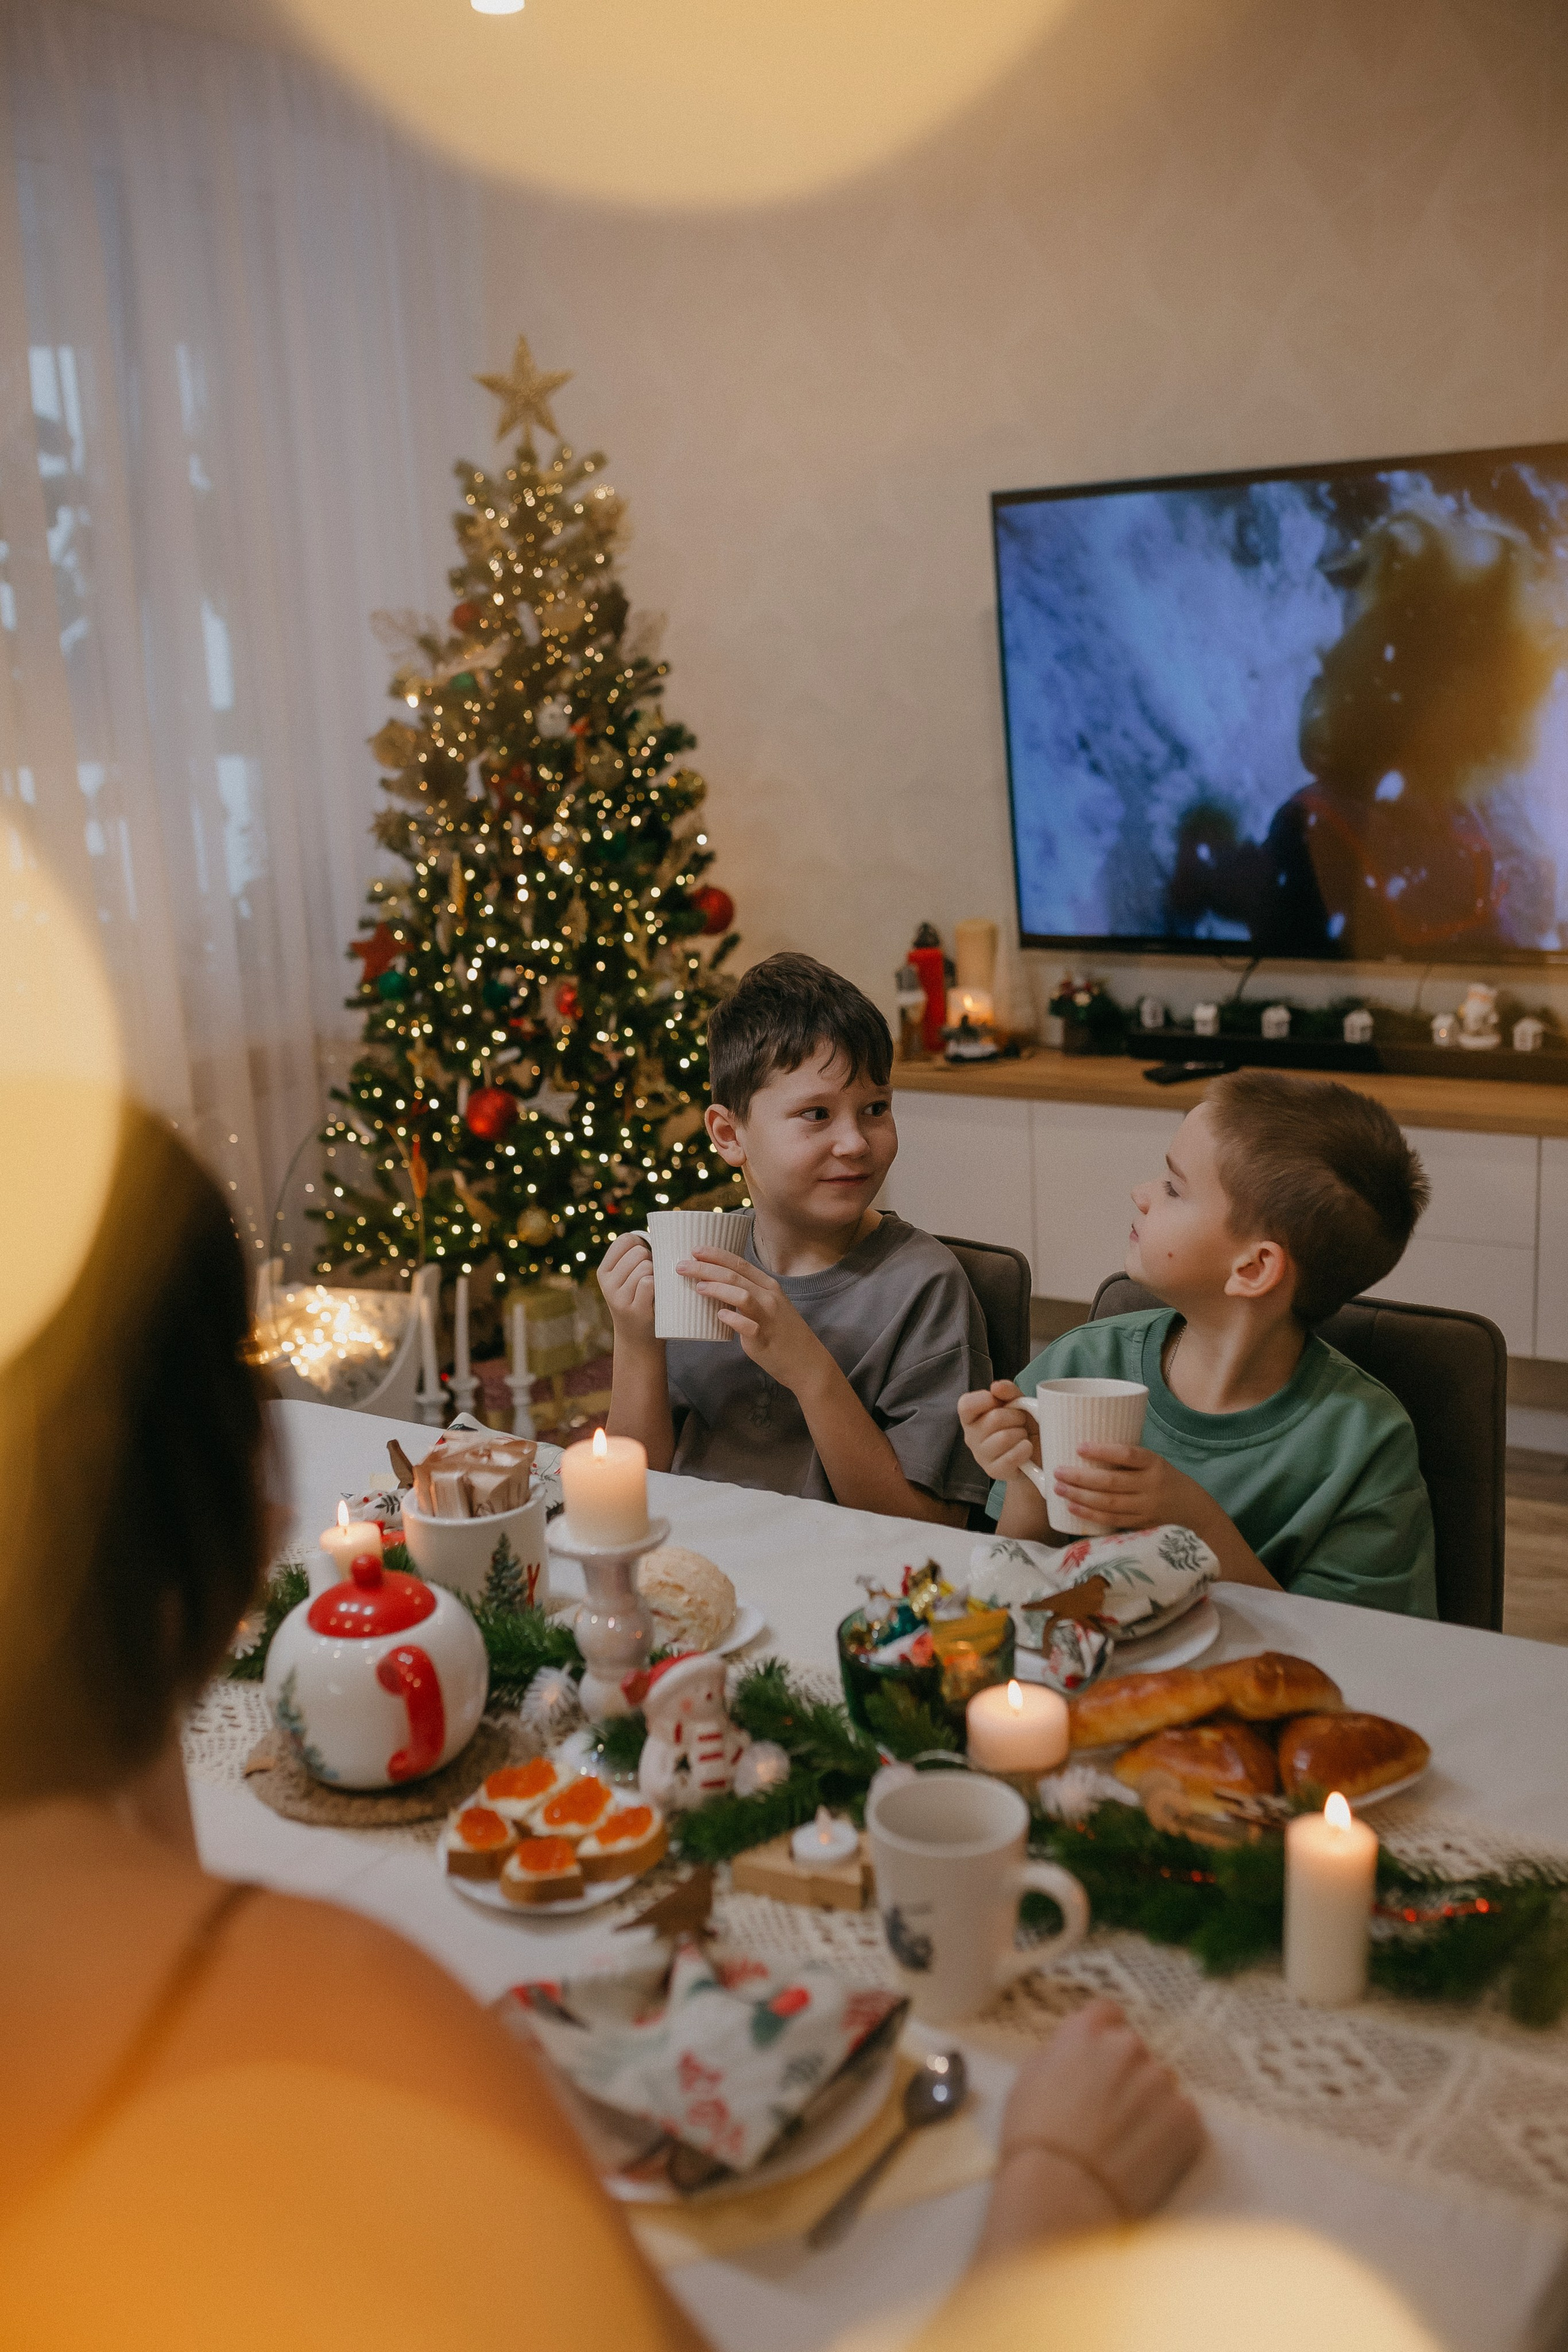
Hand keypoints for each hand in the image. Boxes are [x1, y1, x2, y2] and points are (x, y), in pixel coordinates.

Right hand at [599, 1232, 656, 1343]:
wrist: (638, 1339)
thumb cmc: (639, 1300)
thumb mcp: (626, 1279)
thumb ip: (633, 1258)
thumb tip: (659, 1231)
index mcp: (604, 1271)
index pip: (625, 1240)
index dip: (641, 1243)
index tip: (645, 1256)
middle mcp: (607, 1284)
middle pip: (639, 1252)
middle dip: (651, 1261)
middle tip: (651, 1277)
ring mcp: (619, 1297)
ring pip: (646, 1267)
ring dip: (657, 1275)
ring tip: (654, 1289)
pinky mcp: (633, 1309)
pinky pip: (649, 1283)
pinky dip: (658, 1287)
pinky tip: (657, 1297)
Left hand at [681, 1246, 832, 1393]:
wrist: (806, 1361)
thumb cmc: (783, 1333)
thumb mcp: (770, 1306)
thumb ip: (747, 1295)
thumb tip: (716, 1287)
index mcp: (769, 1287)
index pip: (740, 1264)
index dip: (716, 1255)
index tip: (695, 1250)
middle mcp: (769, 1298)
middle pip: (735, 1276)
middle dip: (706, 1268)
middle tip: (681, 1266)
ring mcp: (767, 1317)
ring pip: (742, 1295)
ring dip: (717, 1289)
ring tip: (697, 1287)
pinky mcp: (764, 1338)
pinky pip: (747, 1326)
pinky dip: (733, 1318)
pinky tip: (720, 1315)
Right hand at [958, 1380, 1037, 1483]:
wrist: (1037, 1454)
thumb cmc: (1023, 1425)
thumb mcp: (1019, 1403)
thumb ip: (1008, 1391)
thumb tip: (996, 1387)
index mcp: (971, 1417)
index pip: (966, 1405)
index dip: (985, 1400)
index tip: (1000, 1402)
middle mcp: (971, 1437)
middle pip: (995, 1419)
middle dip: (1016, 1417)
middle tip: (1021, 1422)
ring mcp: (981, 1456)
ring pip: (1004, 1438)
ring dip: (1022, 1434)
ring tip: (1023, 1437)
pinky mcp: (993, 1472)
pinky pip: (1011, 1458)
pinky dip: (1025, 1450)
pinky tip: (1026, 1449)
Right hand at [981, 2000, 1202, 2258]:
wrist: (1062, 2190)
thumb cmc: (1035, 2138)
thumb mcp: (1029, 2079)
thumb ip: (1059, 2055)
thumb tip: (1073, 2057)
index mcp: (1088, 2032)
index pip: (1107, 2012)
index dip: (1102, 2036)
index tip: (1098, 2060)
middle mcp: (1129, 2047)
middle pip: (1134, 2051)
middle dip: (1125, 2074)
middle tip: (1109, 2111)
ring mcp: (1162, 2082)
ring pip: (1160, 2085)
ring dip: (1148, 2103)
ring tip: (1127, 2140)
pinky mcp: (1186, 2119)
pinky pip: (1182, 2117)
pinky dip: (1170, 2133)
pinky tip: (1146, 2156)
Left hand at [1051, 1442, 1212, 1535]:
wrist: (1194, 1511)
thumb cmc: (1166, 1480)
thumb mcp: (1155, 1463)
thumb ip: (1129, 1460)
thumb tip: (1086, 1449)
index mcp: (1155, 1464)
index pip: (1127, 1455)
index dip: (1102, 1451)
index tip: (1079, 1446)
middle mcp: (1151, 1486)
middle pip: (1111, 1482)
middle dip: (1080, 1477)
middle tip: (1058, 1471)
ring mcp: (1146, 1508)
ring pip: (1108, 1503)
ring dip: (1080, 1496)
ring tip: (1059, 1488)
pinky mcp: (1141, 1525)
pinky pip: (1111, 1520)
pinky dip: (1089, 1515)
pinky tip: (1072, 1507)